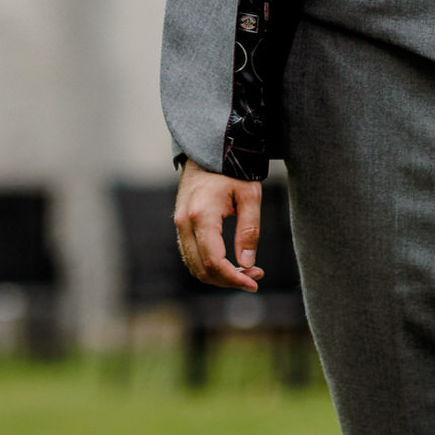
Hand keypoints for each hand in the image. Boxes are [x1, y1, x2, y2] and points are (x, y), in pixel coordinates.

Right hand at [174, 160, 262, 292]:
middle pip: (202, 269)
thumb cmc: (232, 169)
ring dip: (220, 275)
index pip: (214, 261)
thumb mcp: (250, 195)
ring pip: (194, 266)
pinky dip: (210, 266)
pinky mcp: (180, 225)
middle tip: (255, 276)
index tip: (254, 284)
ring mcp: (179, 225)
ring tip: (248, 270)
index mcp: (202, 216)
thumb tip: (247, 263)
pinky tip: (231, 262)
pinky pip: (191, 255)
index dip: (234, 278)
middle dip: (229, 280)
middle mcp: (184, 223)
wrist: (207, 150)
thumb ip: (249, 229)